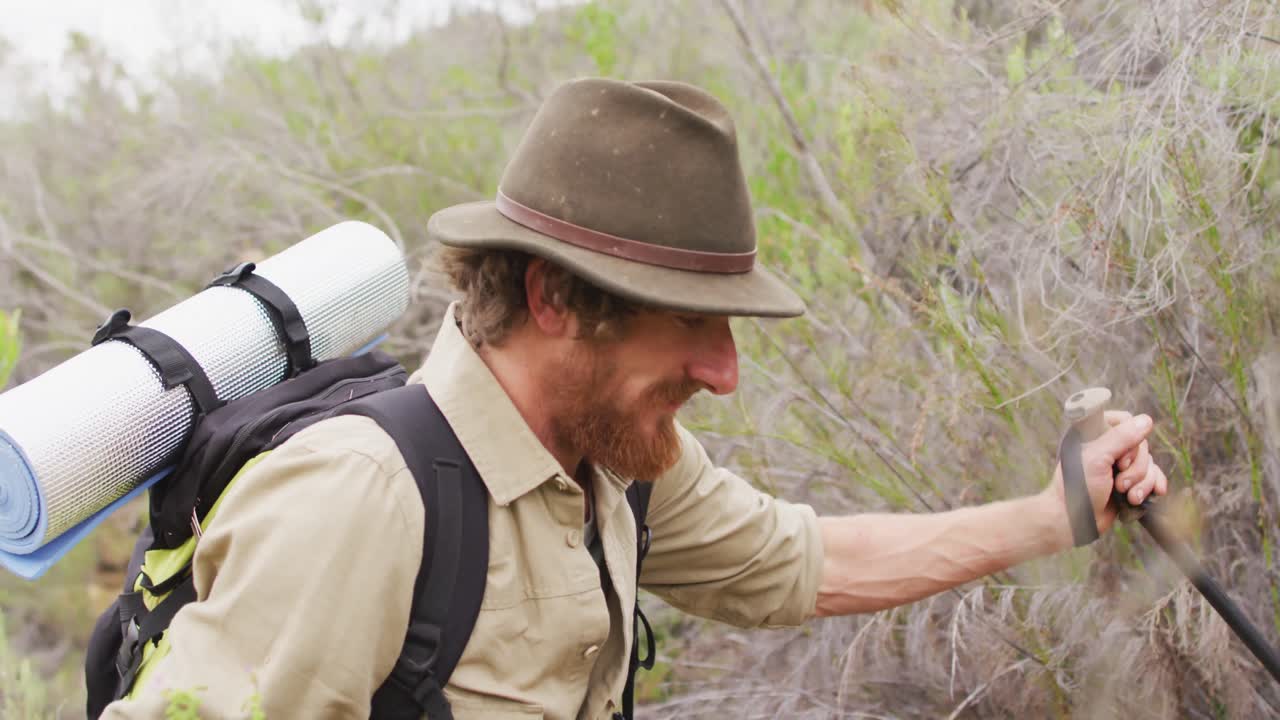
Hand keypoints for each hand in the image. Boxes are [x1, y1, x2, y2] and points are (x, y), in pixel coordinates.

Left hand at [1042, 411, 1169, 545]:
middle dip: (1136, 468)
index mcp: (1093, 434)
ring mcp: (1118, 466)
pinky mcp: (1128, 483)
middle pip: (1141, 445)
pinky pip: (1153, 477)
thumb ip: (1121, 437)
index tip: (1118, 458)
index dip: (1129, 437)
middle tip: (1118, 482)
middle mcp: (1107, 447)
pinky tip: (1152, 495)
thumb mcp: (1097, 458)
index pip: (1125, 420)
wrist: (1074, 521)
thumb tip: (1147, 420)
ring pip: (1149, 463)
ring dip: (1142, 482)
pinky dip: (1153, 486)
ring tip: (1128, 496)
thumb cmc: (1078, 487)